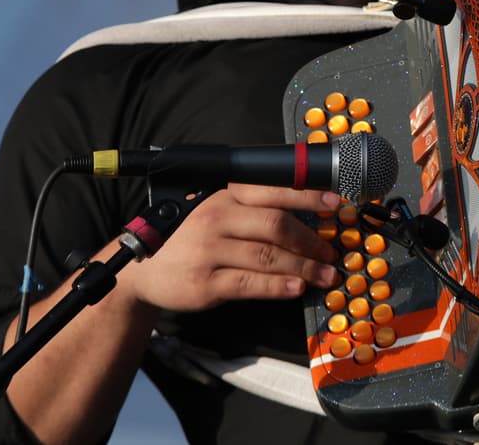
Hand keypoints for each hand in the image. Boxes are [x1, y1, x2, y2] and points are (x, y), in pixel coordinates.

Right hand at [125, 184, 340, 311]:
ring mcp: (210, 250)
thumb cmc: (188, 238)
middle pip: (276, 224)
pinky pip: (250, 283)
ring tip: (326, 276)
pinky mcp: (205, 282)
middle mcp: (217, 218)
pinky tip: (297, 288)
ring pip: (268, 256)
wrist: (143, 269)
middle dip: (311, 240)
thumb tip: (304, 218)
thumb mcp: (215, 213)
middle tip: (331, 254)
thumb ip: (250, 211)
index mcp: (224, 196)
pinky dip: (278, 286)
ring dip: (304, 267)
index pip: (273, 191)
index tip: (336, 205)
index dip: (308, 196)